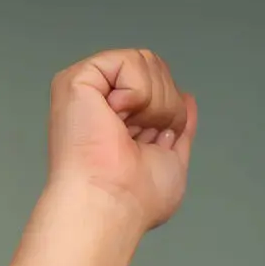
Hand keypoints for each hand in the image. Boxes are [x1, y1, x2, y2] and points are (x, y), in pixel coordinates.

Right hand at [47, 48, 195, 229]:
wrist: (113, 204)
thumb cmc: (135, 199)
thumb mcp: (173, 160)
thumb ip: (180, 128)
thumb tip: (186, 98)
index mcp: (120, 118)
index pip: (159, 87)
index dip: (171, 111)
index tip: (156, 142)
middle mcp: (102, 100)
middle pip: (156, 69)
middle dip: (165, 106)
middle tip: (143, 138)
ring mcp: (88, 89)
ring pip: (145, 61)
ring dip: (152, 102)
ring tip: (129, 130)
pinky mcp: (77, 79)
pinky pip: (126, 60)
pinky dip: (135, 92)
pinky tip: (116, 116)